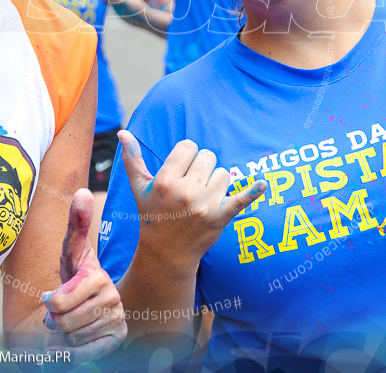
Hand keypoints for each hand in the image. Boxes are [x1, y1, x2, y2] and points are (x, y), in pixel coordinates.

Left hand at [42, 189, 125, 361]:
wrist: (87, 304)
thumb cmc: (74, 275)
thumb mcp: (70, 252)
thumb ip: (75, 224)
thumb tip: (82, 190)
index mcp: (99, 278)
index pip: (59, 303)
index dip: (50, 304)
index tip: (50, 298)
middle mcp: (113, 299)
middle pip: (64, 323)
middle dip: (55, 320)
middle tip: (60, 312)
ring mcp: (117, 320)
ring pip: (73, 339)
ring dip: (63, 335)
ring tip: (70, 321)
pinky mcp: (116, 339)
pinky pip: (85, 354)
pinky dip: (69, 353)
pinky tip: (66, 345)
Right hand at [119, 130, 266, 269]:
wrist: (166, 254)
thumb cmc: (151, 215)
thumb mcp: (139, 188)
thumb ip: (132, 158)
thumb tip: (122, 132)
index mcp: (165, 181)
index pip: (188, 147)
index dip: (186, 156)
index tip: (181, 170)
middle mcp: (186, 192)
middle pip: (208, 157)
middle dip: (202, 168)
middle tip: (192, 186)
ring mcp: (205, 205)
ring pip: (224, 173)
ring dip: (216, 182)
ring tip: (203, 197)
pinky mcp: (221, 218)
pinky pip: (241, 199)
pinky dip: (253, 191)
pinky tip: (263, 183)